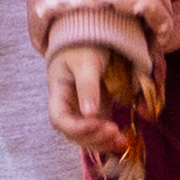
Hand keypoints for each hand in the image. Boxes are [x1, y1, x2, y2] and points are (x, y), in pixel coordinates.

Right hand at [49, 35, 156, 179]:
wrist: (89, 37)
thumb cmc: (83, 45)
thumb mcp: (86, 62)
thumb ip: (87, 86)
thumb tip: (90, 115)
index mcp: (58, 92)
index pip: (60, 119)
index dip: (75, 127)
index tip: (96, 124)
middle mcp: (67, 106)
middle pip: (73, 133)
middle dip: (92, 137)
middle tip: (113, 132)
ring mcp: (81, 110)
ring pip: (86, 136)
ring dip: (102, 142)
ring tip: (121, 140)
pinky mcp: (95, 112)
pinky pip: (99, 131)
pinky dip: (109, 139)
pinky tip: (122, 142)